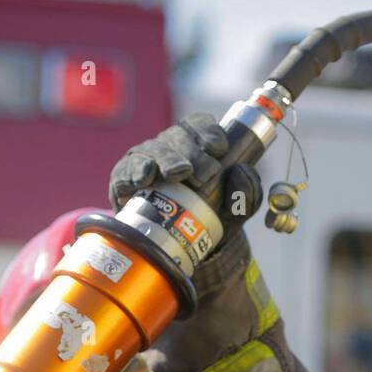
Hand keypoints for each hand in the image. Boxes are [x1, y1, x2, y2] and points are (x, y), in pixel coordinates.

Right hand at [109, 112, 262, 229]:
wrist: (180, 247)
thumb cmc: (210, 218)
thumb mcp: (237, 209)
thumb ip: (247, 191)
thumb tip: (241, 171)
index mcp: (195, 145)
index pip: (199, 124)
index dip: (208, 131)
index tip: (219, 149)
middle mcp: (169, 148)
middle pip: (177, 135)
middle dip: (192, 152)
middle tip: (204, 174)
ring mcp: (145, 160)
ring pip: (153, 150)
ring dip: (167, 160)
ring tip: (176, 174)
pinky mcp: (124, 178)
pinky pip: (126, 170)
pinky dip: (135, 172)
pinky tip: (144, 179)